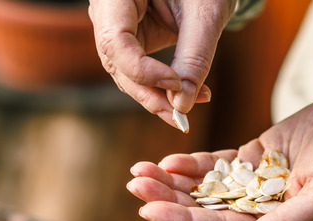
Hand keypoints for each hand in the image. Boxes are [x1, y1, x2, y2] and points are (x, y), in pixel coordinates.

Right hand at [88, 0, 235, 126]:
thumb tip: (182, 105)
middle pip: (117, 63)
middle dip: (149, 93)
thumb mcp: (206, 12)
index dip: (142, 70)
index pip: (115, 42)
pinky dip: (161, 86)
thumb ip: (195, 55)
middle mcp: (106, 11)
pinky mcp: (128, 40)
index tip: (175, 84)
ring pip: (125, 73)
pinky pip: (137, 70)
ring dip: (155, 95)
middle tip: (180, 116)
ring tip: (188, 106)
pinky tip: (188, 94)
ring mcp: (114, 27)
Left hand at [126, 90, 312, 220]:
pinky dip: (191, 164)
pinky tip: (168, 160)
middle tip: (134, 185)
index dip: (181, 220)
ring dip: (170, 181)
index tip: (147, 210)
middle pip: (201, 208)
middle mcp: (257, 212)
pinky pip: (215, 165)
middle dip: (166, 198)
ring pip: (202, 187)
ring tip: (139, 171)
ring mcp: (252, 185)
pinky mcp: (252, 159)